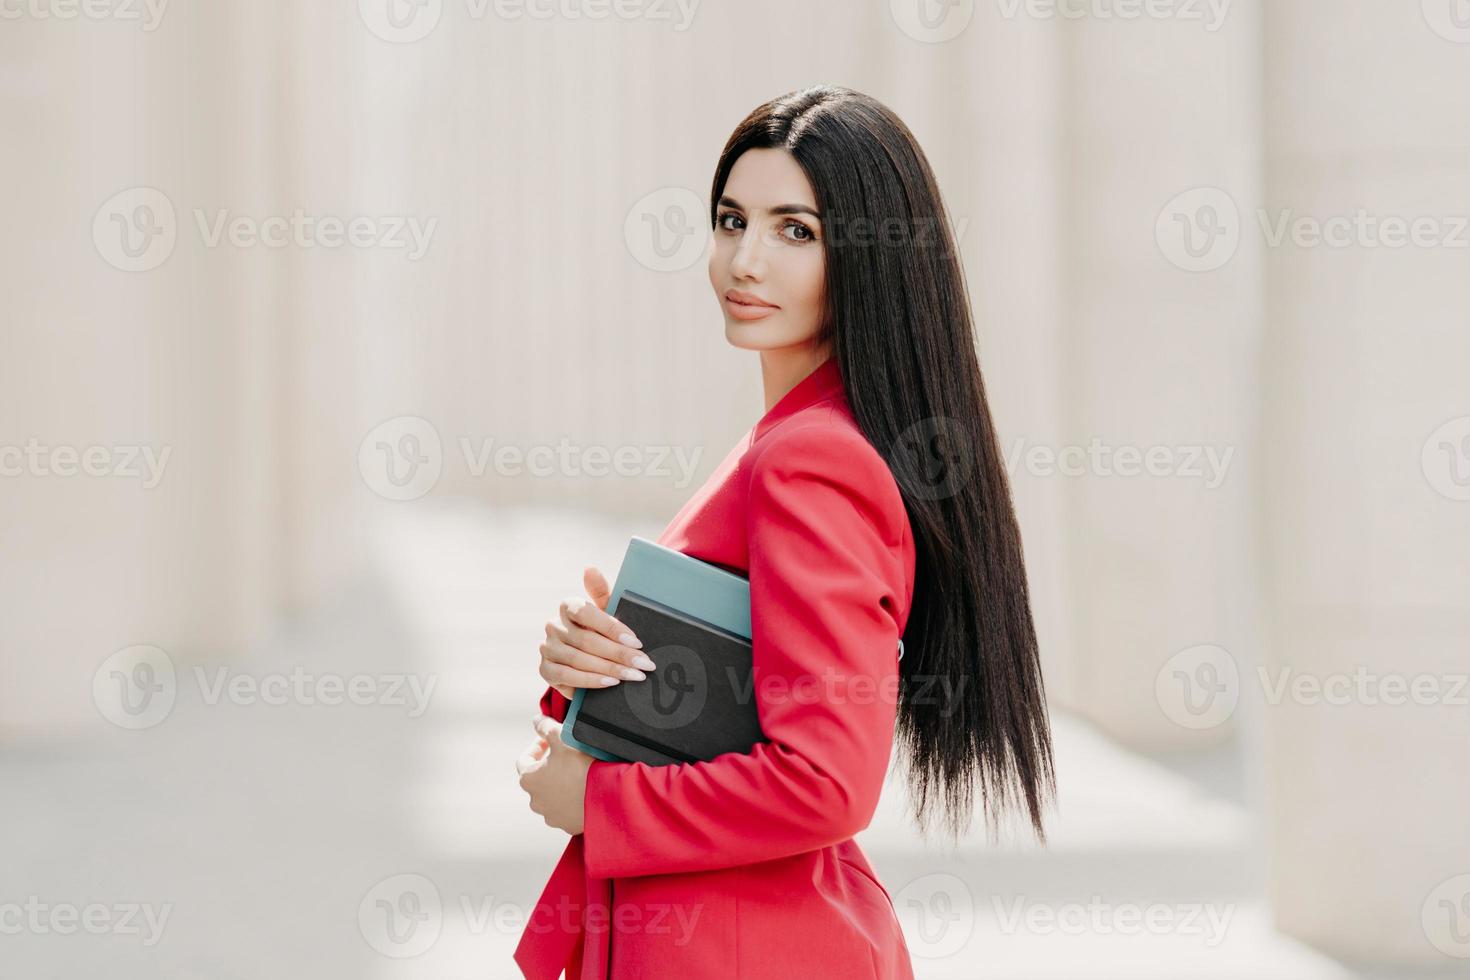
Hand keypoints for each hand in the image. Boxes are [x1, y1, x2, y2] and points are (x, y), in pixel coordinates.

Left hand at [517, 714, 594, 834]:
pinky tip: (585, 789)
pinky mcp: (566, 825)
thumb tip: (536, 720)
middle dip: (549, 766)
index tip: (550, 740)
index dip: (537, 746)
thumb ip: (545, 726)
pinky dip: (572, 800)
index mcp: (528, 779)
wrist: (606, 796)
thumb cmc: (581, 765)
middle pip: (538, 778)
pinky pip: (566, 809)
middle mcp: (534, 801)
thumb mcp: (562, 737)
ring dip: (560, 784)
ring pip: (552, 795)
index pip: (524, 759)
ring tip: (578, 773)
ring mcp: (550, 815)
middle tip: (566, 755)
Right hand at [539, 566, 655, 699]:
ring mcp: (547, 648)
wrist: (588, 660)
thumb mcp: (606, 612)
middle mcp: (553, 625)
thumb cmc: (600, 631)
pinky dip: (591, 681)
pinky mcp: (545, 670)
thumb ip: (601, 592)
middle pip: (587, 640)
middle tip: (644, 664)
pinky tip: (610, 682)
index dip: (612, 628)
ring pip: (580, 659)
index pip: (586, 612)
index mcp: (568, 606)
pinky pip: (568, 676)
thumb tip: (590, 568)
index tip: (637, 642)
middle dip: (619, 654)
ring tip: (634, 676)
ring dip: (610, 669)